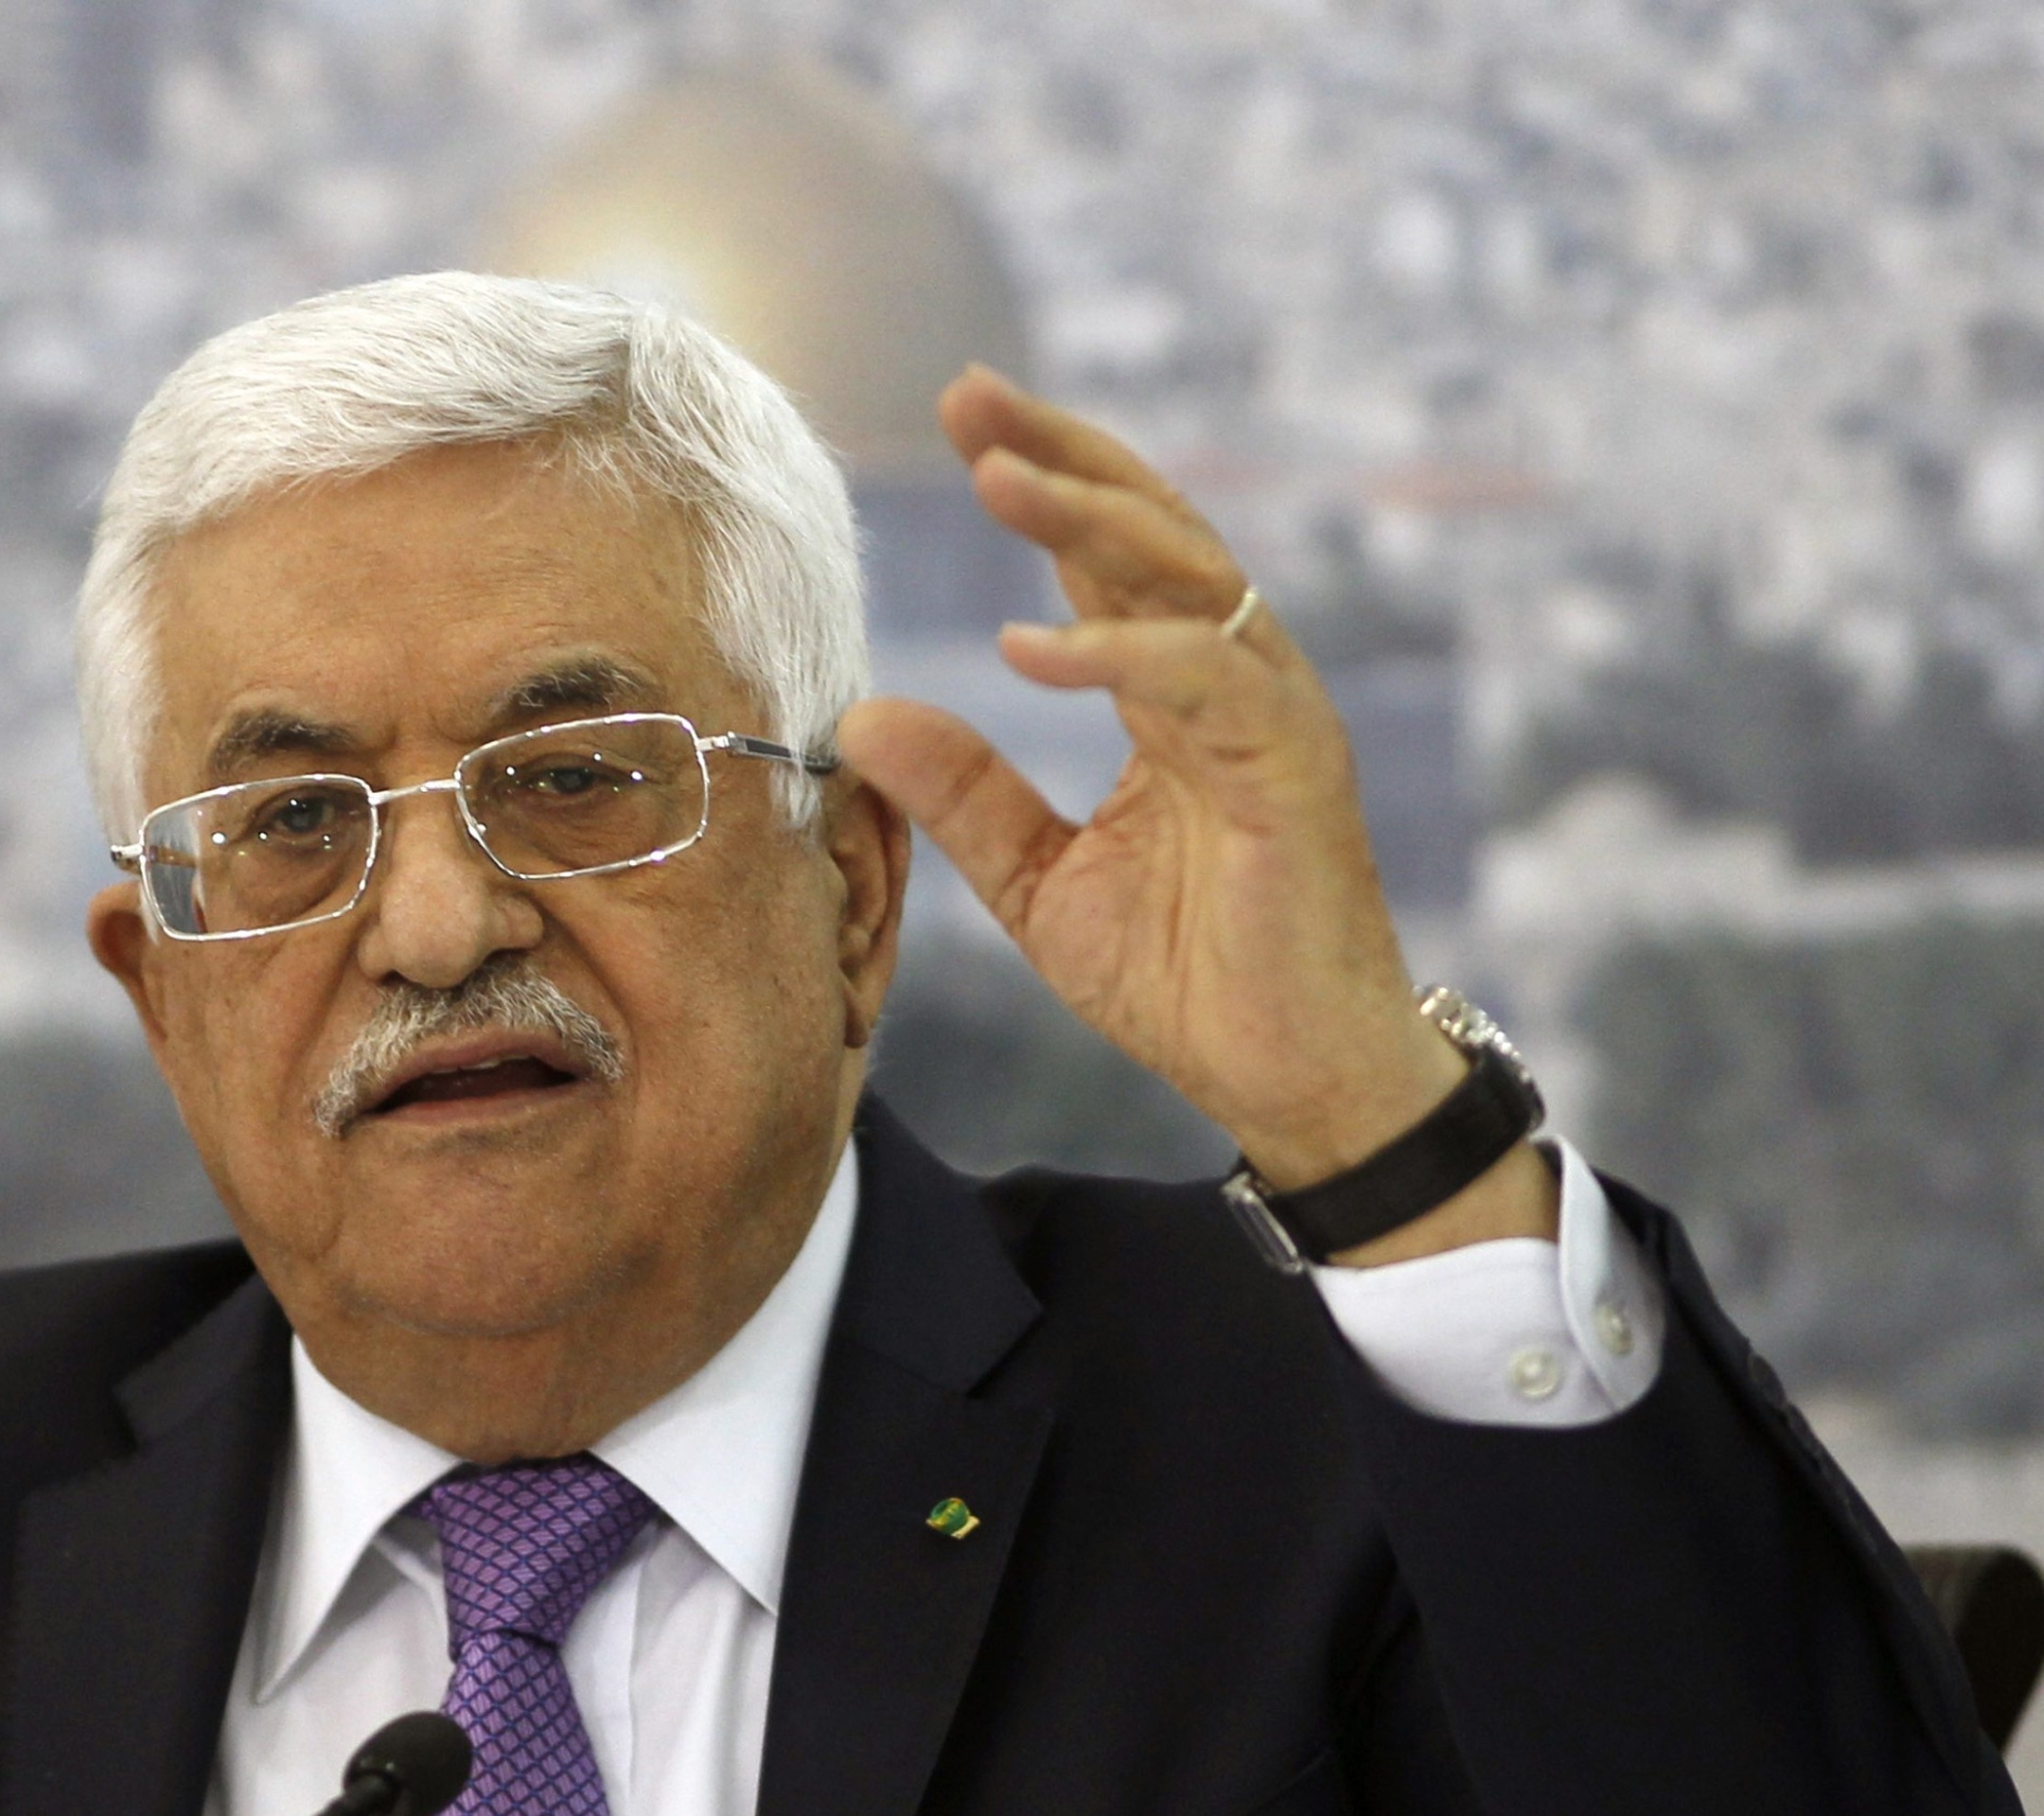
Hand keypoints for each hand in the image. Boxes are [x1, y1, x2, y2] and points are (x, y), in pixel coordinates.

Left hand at [842, 369, 1550, 1260]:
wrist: (1290, 1078)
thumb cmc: (1189, 978)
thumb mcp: (1037, 880)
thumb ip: (962, 793)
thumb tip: (860, 713)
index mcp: (1174, 695)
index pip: (1107, 553)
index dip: (1041, 477)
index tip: (956, 417)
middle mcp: (1232, 682)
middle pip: (1154, 526)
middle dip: (1062, 454)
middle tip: (967, 397)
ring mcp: (1272, 717)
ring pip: (1186, 578)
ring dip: (1089, 520)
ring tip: (994, 476)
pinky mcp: (1294, 772)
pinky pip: (1204, 682)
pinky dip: (1119, 653)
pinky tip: (1029, 645)